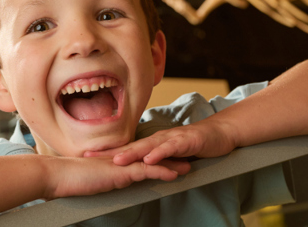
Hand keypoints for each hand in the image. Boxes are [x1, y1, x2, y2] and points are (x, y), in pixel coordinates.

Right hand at [44, 156, 190, 199]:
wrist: (58, 175)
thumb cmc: (69, 180)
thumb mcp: (90, 180)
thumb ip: (101, 179)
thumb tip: (108, 182)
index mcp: (115, 163)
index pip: (140, 159)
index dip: (155, 159)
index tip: (169, 159)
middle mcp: (120, 161)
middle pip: (150, 158)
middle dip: (169, 159)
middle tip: (186, 158)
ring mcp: (121, 165)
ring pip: (152, 162)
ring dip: (171, 164)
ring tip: (188, 167)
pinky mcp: (119, 172)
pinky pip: (144, 171)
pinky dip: (160, 171)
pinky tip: (173, 174)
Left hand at [83, 121, 235, 165]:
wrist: (219, 134)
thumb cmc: (195, 145)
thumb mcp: (171, 155)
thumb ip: (156, 161)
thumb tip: (139, 172)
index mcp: (154, 142)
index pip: (128, 148)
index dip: (108, 153)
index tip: (88, 158)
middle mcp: (159, 138)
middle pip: (132, 146)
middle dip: (111, 152)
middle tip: (91, 158)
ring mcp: (172, 138)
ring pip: (149, 146)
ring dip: (132, 153)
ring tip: (117, 160)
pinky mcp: (186, 141)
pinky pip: (171, 148)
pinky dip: (160, 153)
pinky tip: (150, 159)